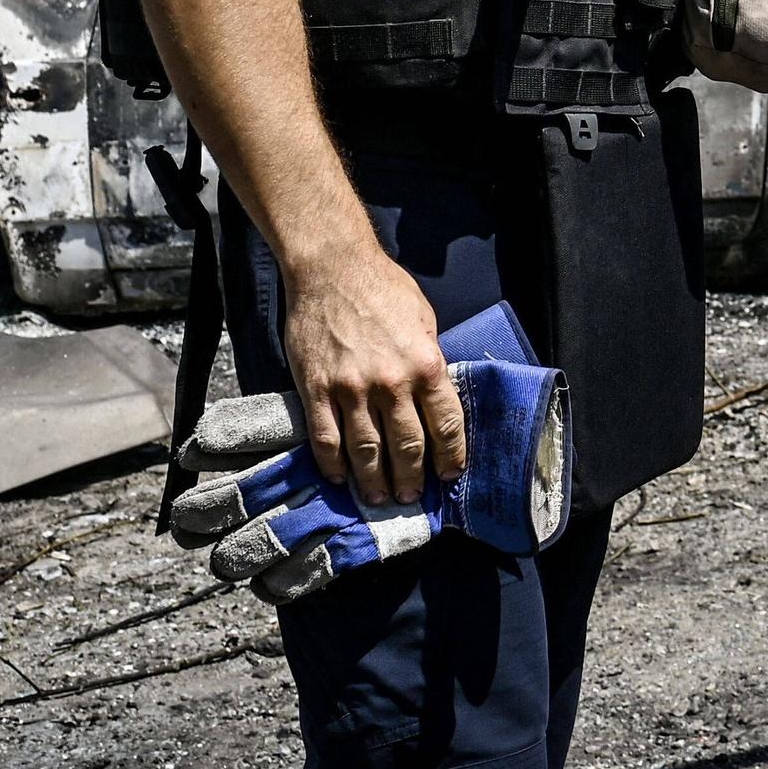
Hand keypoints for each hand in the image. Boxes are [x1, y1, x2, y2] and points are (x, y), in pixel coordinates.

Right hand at [277, 245, 464, 505]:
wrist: (332, 268)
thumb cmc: (384, 289)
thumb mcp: (424, 320)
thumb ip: (429, 361)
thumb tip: (434, 398)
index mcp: (426, 364)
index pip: (446, 424)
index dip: (450, 456)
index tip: (450, 476)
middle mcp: (391, 382)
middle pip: (407, 446)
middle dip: (412, 478)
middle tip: (412, 498)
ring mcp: (351, 389)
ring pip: (366, 451)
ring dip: (374, 481)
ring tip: (380, 499)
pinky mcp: (317, 389)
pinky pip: (325, 438)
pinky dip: (333, 464)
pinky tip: (340, 478)